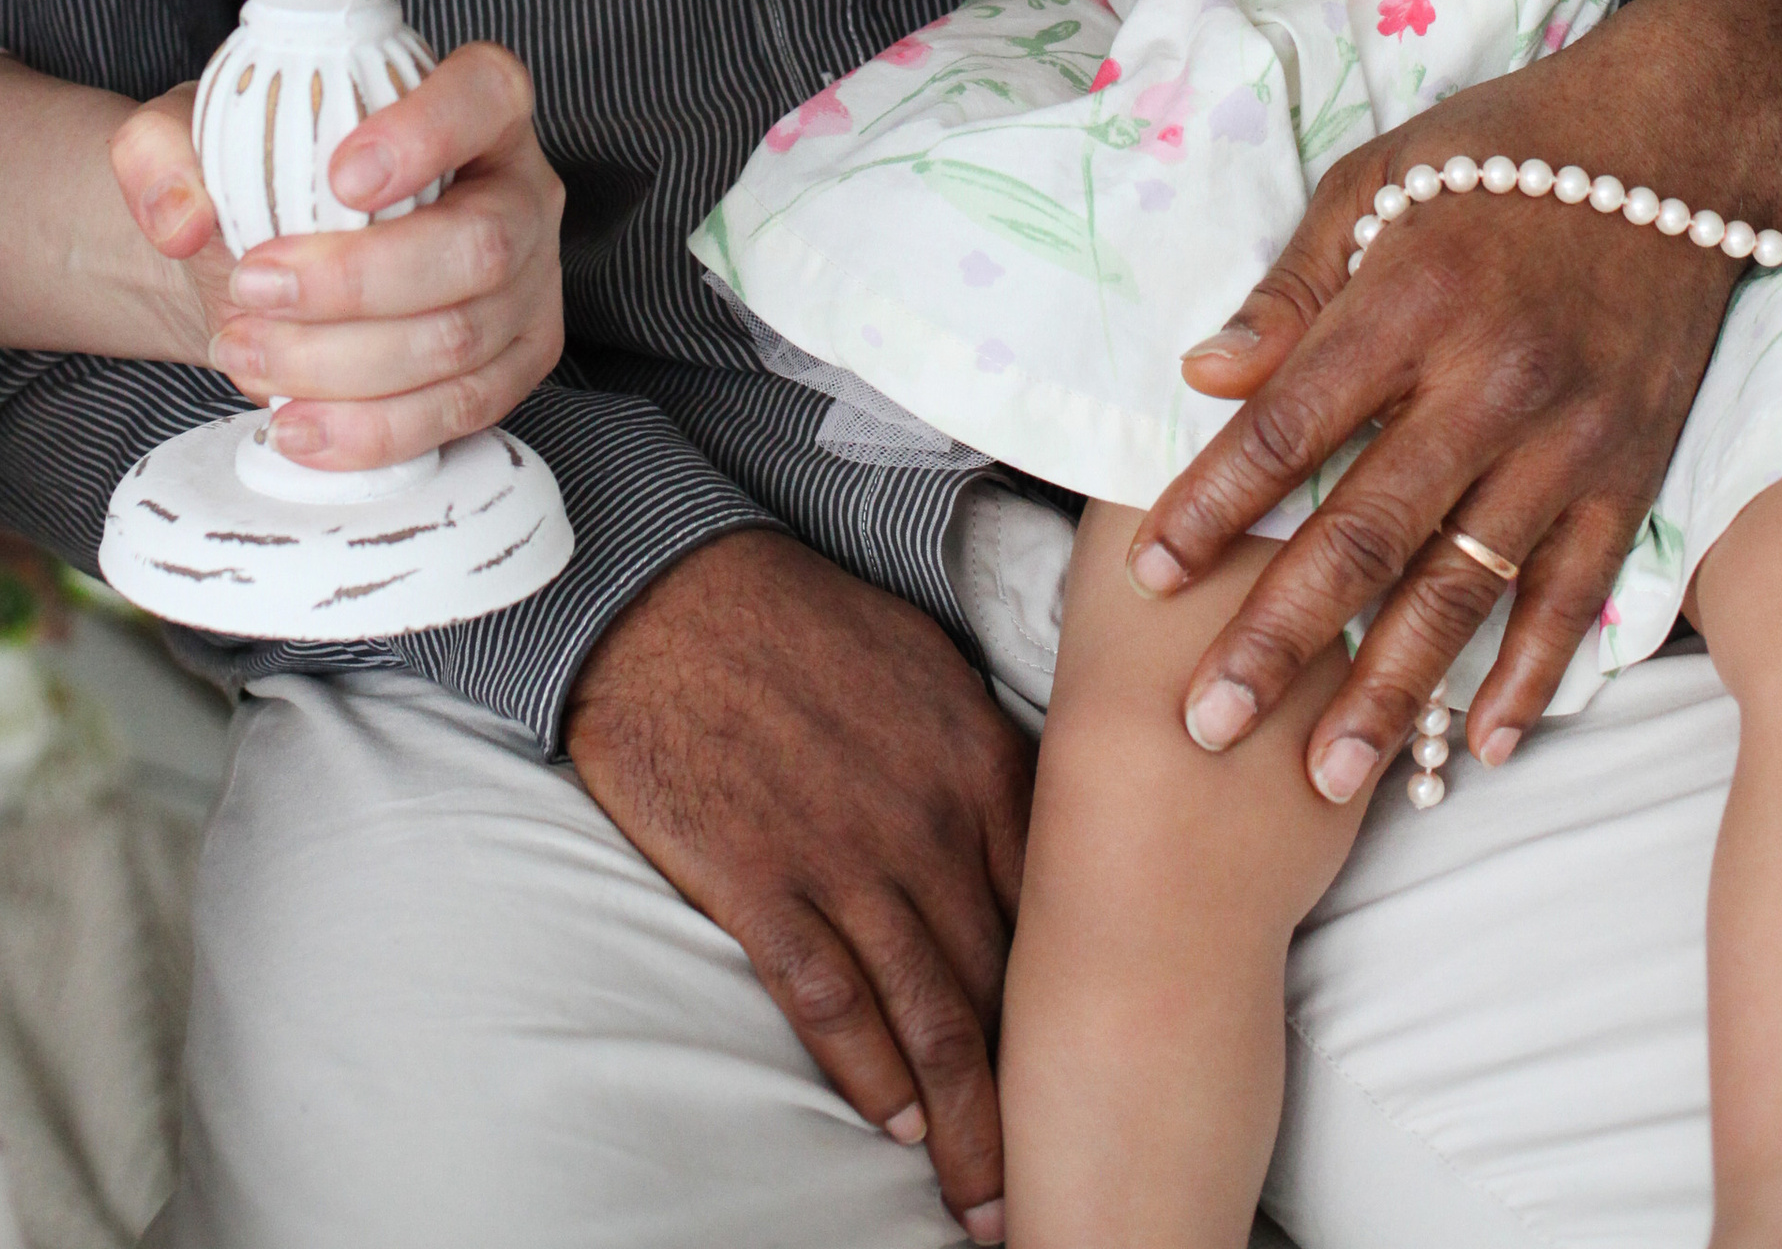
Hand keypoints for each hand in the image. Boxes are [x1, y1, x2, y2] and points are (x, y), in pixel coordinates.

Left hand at [109, 40, 564, 466]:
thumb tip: (182, 220)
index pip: (485, 93)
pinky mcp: (516, 359)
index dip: (429, 134)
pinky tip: (298, 423)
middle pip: (479, 245)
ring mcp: (531, 281)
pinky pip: (460, 410)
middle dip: (355, 285)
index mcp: (476, 103)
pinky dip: (373, 429)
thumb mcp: (196, 135)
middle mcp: (521, 188)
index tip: (340, 177)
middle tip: (251, 288)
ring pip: (459, 339)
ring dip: (342, 364)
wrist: (276, 258)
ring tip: (248, 354)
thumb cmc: (265, 176)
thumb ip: (162, 153)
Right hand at [566, 530, 1028, 1244]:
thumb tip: (1040, 823)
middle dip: (1033, 1095)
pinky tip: (895, 1126)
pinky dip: (870, 1076)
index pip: (1062, 907)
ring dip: (964, 1123)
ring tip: (986, 1197)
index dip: (1085, 1002)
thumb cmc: (804, 622)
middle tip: (1053, 1175)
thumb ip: (988, 752)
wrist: (675, 594)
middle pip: (1005, 984)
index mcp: (983, 761)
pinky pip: (832, 1005)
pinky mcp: (764, 883)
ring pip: (932, 1017)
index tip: (1106, 1066)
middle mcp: (931, 820)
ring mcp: (848, 857)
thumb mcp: (929, 662)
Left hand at [1124, 0, 1781, 805]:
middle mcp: (1488, 382)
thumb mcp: (1378, 178)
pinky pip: (1574, 593)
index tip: (1148, 575)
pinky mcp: (1630, 472)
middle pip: (1366, 531)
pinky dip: (1529, 675)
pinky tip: (1478, 746)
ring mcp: (1567, 439)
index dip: (1214, 503)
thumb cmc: (1502, 155)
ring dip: (1391, 691)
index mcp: (1412, 301)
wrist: (1676, 142)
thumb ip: (1294, 289)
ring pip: (1464, 588)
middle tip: (1207, 726)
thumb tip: (1204, 374)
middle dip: (1280, 638)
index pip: (1290, 425)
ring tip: (1326, 779)